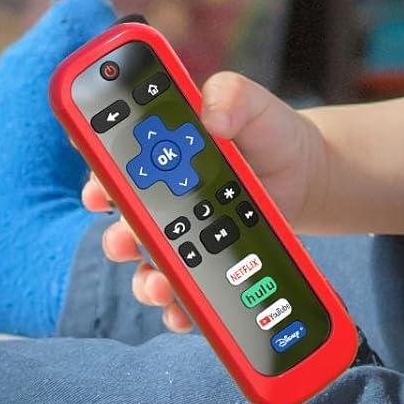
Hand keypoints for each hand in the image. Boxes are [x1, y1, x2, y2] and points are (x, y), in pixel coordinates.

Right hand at [81, 72, 326, 332]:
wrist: (306, 172)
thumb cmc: (269, 131)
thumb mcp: (254, 103)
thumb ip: (231, 95)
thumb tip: (212, 116)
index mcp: (161, 154)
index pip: (114, 166)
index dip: (98, 179)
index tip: (98, 192)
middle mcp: (160, 198)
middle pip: (124, 222)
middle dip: (118, 234)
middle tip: (127, 238)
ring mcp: (180, 234)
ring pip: (147, 263)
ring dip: (144, 276)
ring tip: (161, 279)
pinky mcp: (204, 262)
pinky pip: (182, 289)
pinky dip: (178, 304)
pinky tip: (184, 308)